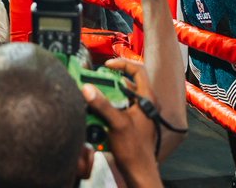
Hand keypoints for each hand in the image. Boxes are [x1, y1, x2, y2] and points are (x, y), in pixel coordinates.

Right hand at [82, 58, 160, 185]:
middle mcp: (146, 103)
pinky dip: (110, 105)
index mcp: (148, 98)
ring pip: (123, 96)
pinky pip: (120, 107)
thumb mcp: (117, 123)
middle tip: (97, 79)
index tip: (107, 65)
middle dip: (111, 80)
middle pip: (128, 82)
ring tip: (95, 93)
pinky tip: (98, 110)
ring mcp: (140, 113)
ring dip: (109, 93)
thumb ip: (102, 105)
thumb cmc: (133, 148)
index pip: (138, 70)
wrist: (139, 172)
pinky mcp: (133, 123)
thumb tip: (87, 88)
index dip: (122, 64)